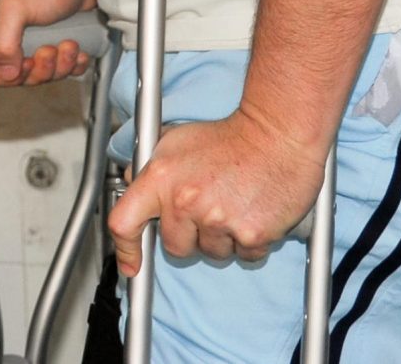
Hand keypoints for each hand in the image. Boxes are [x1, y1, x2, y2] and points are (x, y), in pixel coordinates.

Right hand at [0, 0, 95, 85]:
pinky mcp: (51, 48)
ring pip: (42, 77)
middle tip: (48, 48)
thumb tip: (5, 72)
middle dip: (40, 68)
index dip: (9, 75)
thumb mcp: (13, 9)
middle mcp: (5, 41)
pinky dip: (72, 65)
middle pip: (18, 78)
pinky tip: (75, 48)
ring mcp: (29, 46)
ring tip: (66, 43)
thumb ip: (2, 43)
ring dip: (59, 65)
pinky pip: (61, 72)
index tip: (25, 61)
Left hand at [107, 107, 331, 274]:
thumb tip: (131, 181)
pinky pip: (245, 255)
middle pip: (175, 247)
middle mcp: (185, 201)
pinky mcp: (251, 234)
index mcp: (161, 178)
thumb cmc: (229, 137)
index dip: (125, 249)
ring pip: (212, 253)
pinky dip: (250, 242)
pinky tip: (252, 213)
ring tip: (234, 205)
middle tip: (208, 210)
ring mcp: (218, 220)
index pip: (124, 222)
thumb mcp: (175, 141)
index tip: (130, 266)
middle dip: (190, 236)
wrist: (276, 134)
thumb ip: (148, 166)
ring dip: (223, 239)